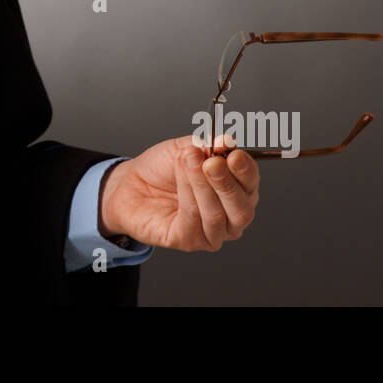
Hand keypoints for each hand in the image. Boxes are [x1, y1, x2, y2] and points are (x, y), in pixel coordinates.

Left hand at [99, 135, 258, 251]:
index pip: (251, 184)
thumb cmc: (162, 168)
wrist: (131, 183)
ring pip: (217, 215)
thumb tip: (226, 141)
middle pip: (242, 208)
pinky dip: (187, 196)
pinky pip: (194, 221)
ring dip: (202, 186)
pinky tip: (179, 179)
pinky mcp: (190, 241)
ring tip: (188, 163)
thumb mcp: (187, 148)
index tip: (234, 154)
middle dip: (226, 183)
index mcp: (236, 189)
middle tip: (211, 163)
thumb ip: (207, 146)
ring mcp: (212, 232)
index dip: (246, 169)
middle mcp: (230, 215)